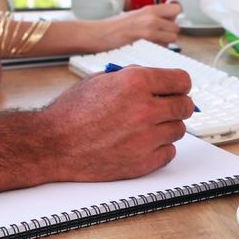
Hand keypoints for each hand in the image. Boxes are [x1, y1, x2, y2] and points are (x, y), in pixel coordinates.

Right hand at [39, 66, 192, 180]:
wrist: (52, 144)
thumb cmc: (71, 112)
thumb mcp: (101, 80)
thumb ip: (133, 76)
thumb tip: (158, 79)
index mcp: (136, 82)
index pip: (182, 81)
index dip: (180, 85)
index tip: (178, 89)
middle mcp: (144, 109)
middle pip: (186, 107)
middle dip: (177, 105)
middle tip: (167, 107)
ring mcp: (145, 138)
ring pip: (179, 130)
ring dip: (167, 127)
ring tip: (147, 126)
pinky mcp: (142, 162)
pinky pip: (169, 153)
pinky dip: (160, 148)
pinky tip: (144, 143)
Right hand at [98, 4, 180, 48]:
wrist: (98, 34)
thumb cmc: (114, 27)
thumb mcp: (135, 15)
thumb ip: (152, 17)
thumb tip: (167, 21)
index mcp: (150, 9)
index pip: (176, 9)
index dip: (173, 17)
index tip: (167, 21)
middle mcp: (152, 17)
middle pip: (176, 27)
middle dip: (169, 32)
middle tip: (158, 35)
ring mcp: (149, 30)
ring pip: (172, 38)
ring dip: (165, 42)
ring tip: (151, 42)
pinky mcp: (145, 42)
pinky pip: (162, 48)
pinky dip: (157, 49)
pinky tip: (146, 48)